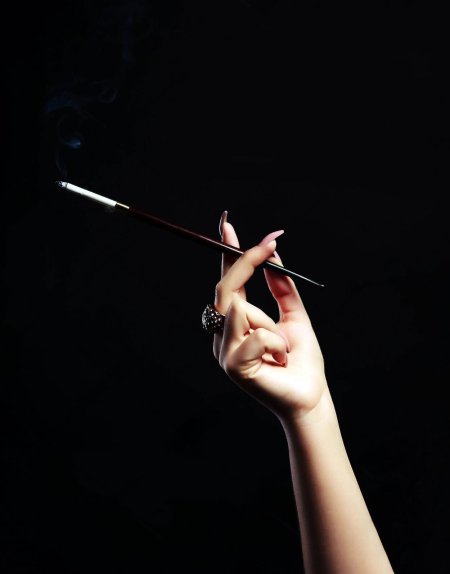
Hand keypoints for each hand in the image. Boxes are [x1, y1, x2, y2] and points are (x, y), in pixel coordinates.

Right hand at [212, 212, 327, 422]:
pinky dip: (277, 343)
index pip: (228, 281)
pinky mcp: (233, 366)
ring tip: (284, 349)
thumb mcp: (295, 316)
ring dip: (274, 326)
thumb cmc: (301, 361)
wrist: (310, 396)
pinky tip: (281, 360)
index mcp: (237, 322)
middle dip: (247, 263)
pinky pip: (256, 334)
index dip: (227, 252)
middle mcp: (225, 334)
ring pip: (243, 310)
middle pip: (226, 289)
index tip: (228, 223)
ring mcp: (225, 351)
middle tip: (270, 243)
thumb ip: (281, 287)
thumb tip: (274, 254)